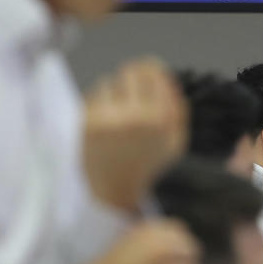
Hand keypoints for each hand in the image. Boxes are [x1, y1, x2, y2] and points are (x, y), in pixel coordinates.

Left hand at [83, 59, 187, 210]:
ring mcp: (108, 118)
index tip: (149, 77)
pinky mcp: (86, 123)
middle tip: (132, 93)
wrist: (115, 192)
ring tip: (117, 114)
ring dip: (113, 93)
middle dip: (132, 80)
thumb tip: (167, 78)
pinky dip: (98, 105)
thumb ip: (176, 107)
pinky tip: (104, 123)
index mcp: (161, 119)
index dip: (151, 71)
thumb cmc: (148, 167)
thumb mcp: (176, 141)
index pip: (153, 71)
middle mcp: (135, 115)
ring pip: (108, 82)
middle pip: (129, 71)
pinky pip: (92, 96)